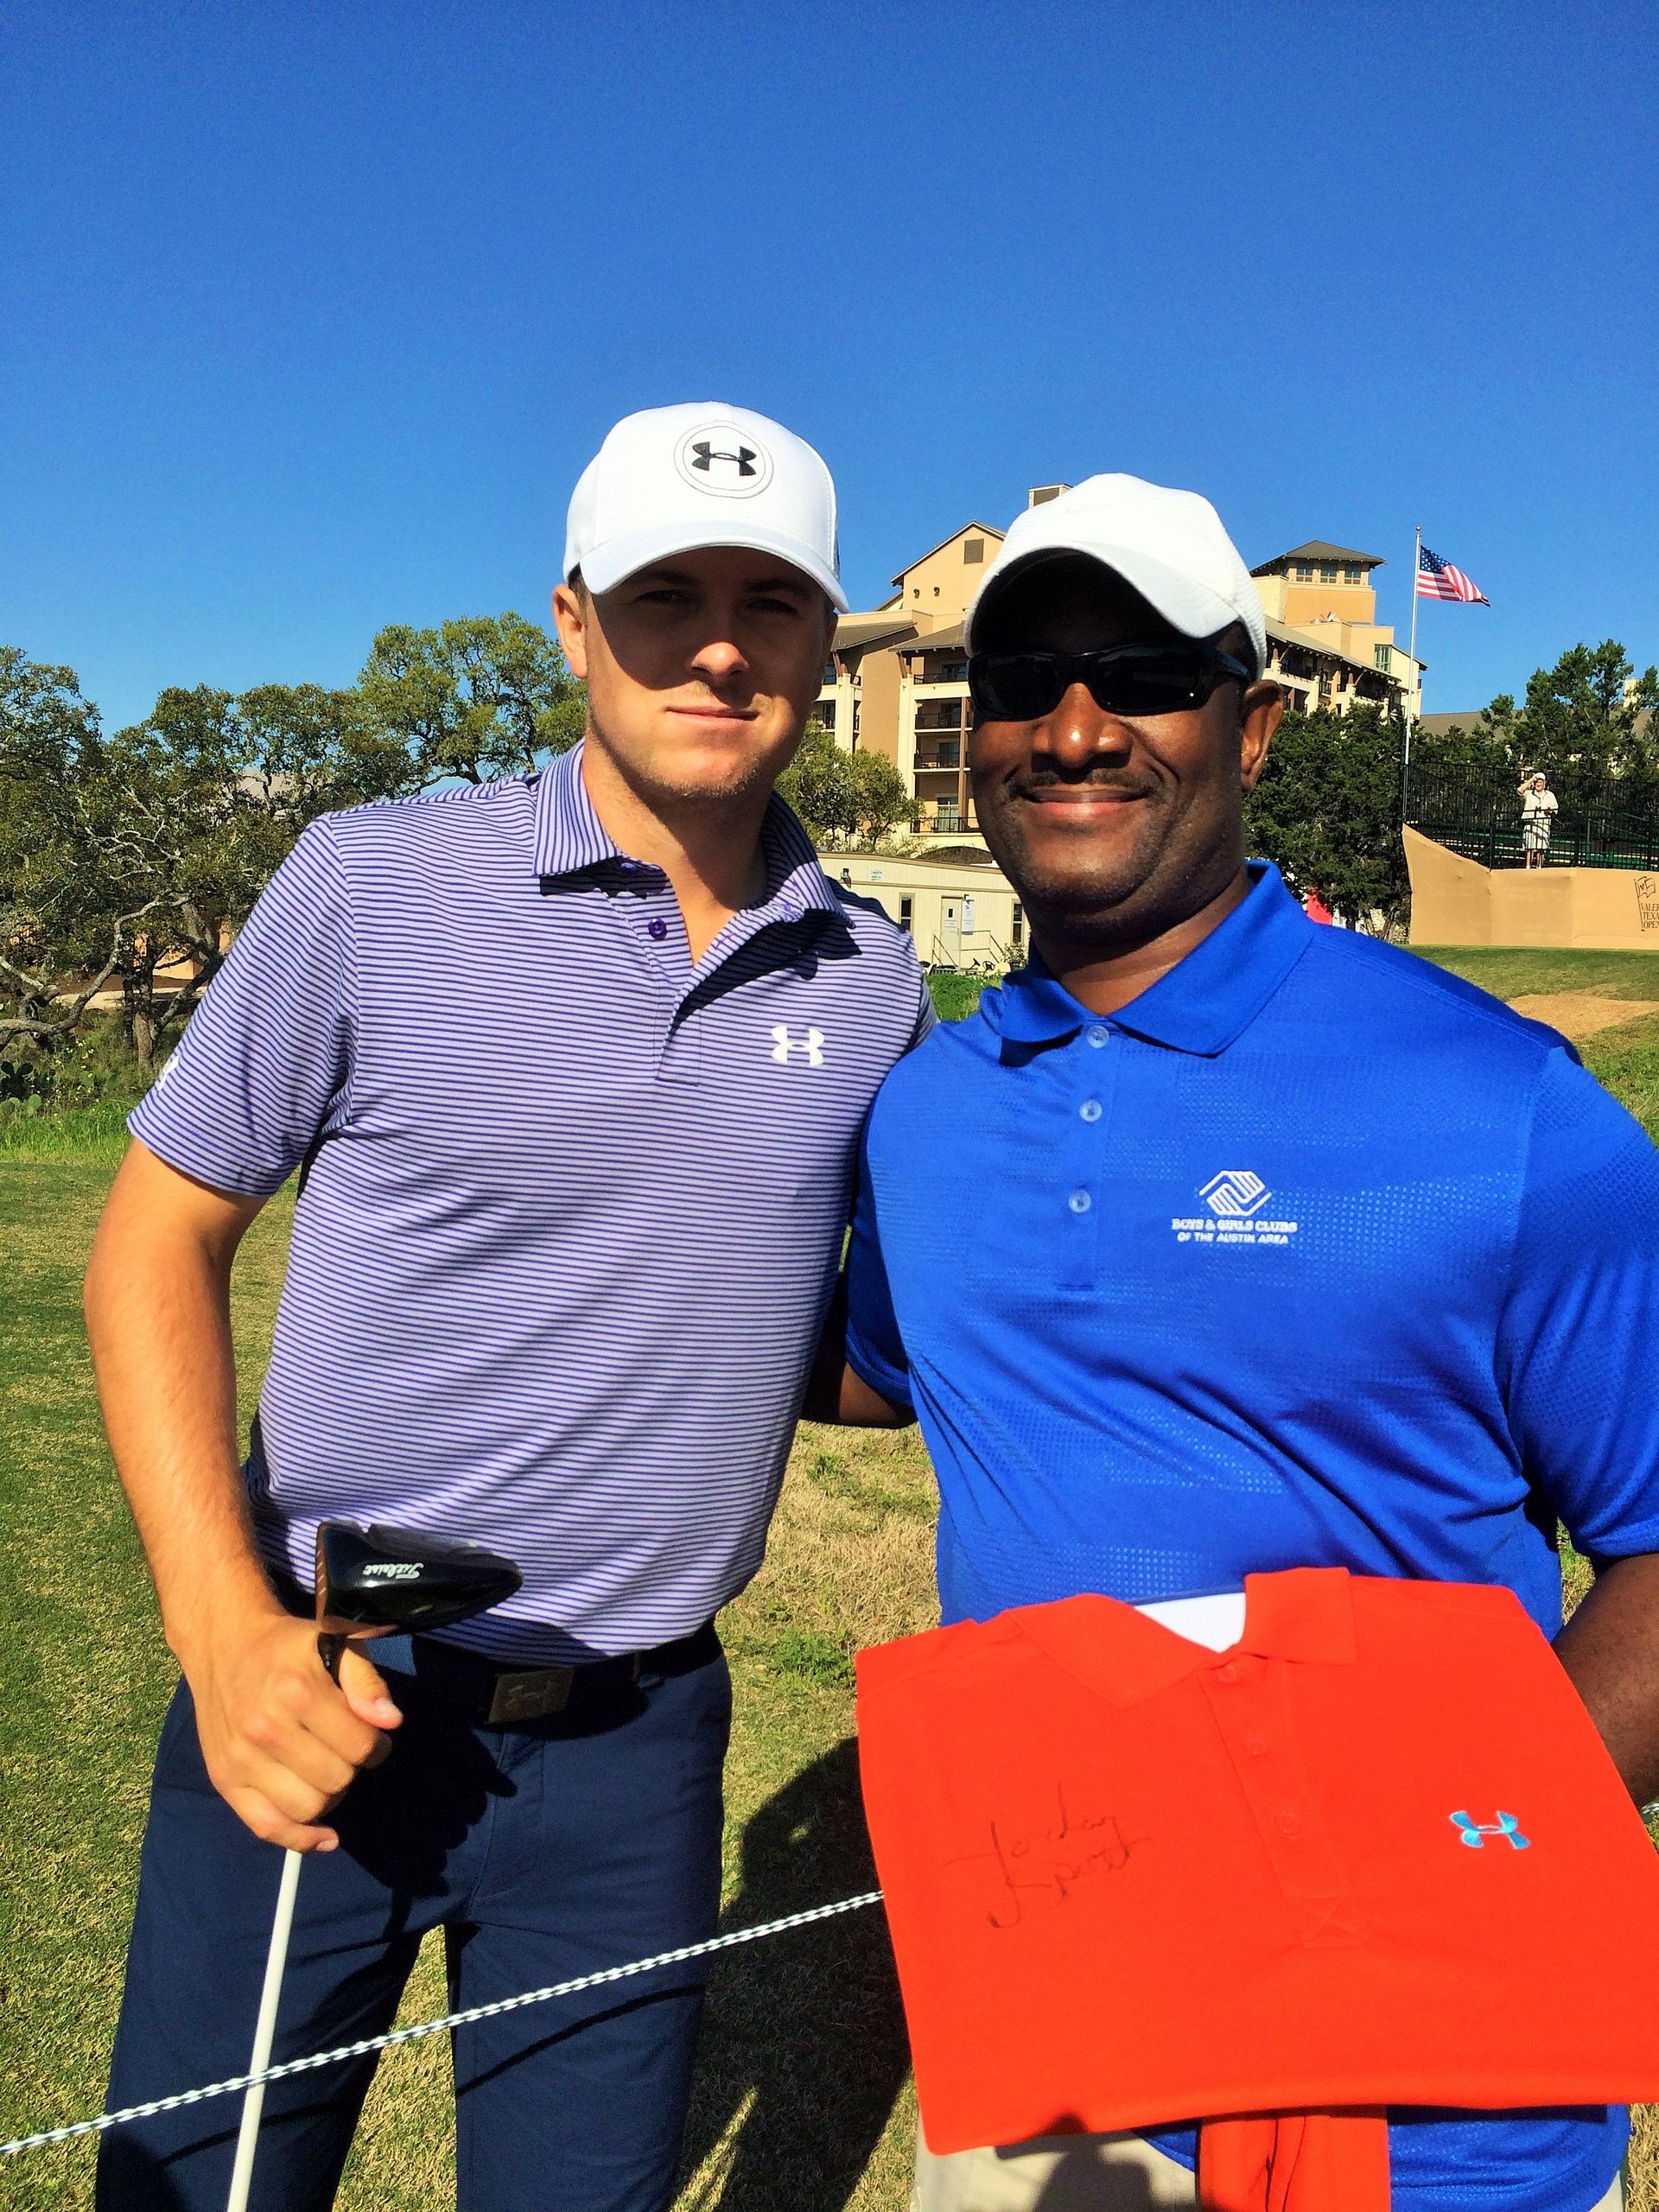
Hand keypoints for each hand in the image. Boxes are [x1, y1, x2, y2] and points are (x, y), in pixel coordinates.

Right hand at [182, 1608, 401, 1851]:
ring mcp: (241, 1758)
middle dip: (352, 1768)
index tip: (372, 1736)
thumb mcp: (335, 1643)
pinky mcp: (224, 1780)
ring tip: (328, 1771)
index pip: (359, 1745)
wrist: (224, 1645)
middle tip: (347, 1750)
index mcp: (297, 1690)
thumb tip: (390, 1721)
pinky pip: (266, 1827)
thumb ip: (366, 1681)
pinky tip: (323, 1836)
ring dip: (330, 1796)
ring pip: (308, 1808)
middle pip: (336, 1780)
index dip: (376, 1745)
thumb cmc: (287, 1646)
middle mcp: (265, 1728)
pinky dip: (299, 1839)